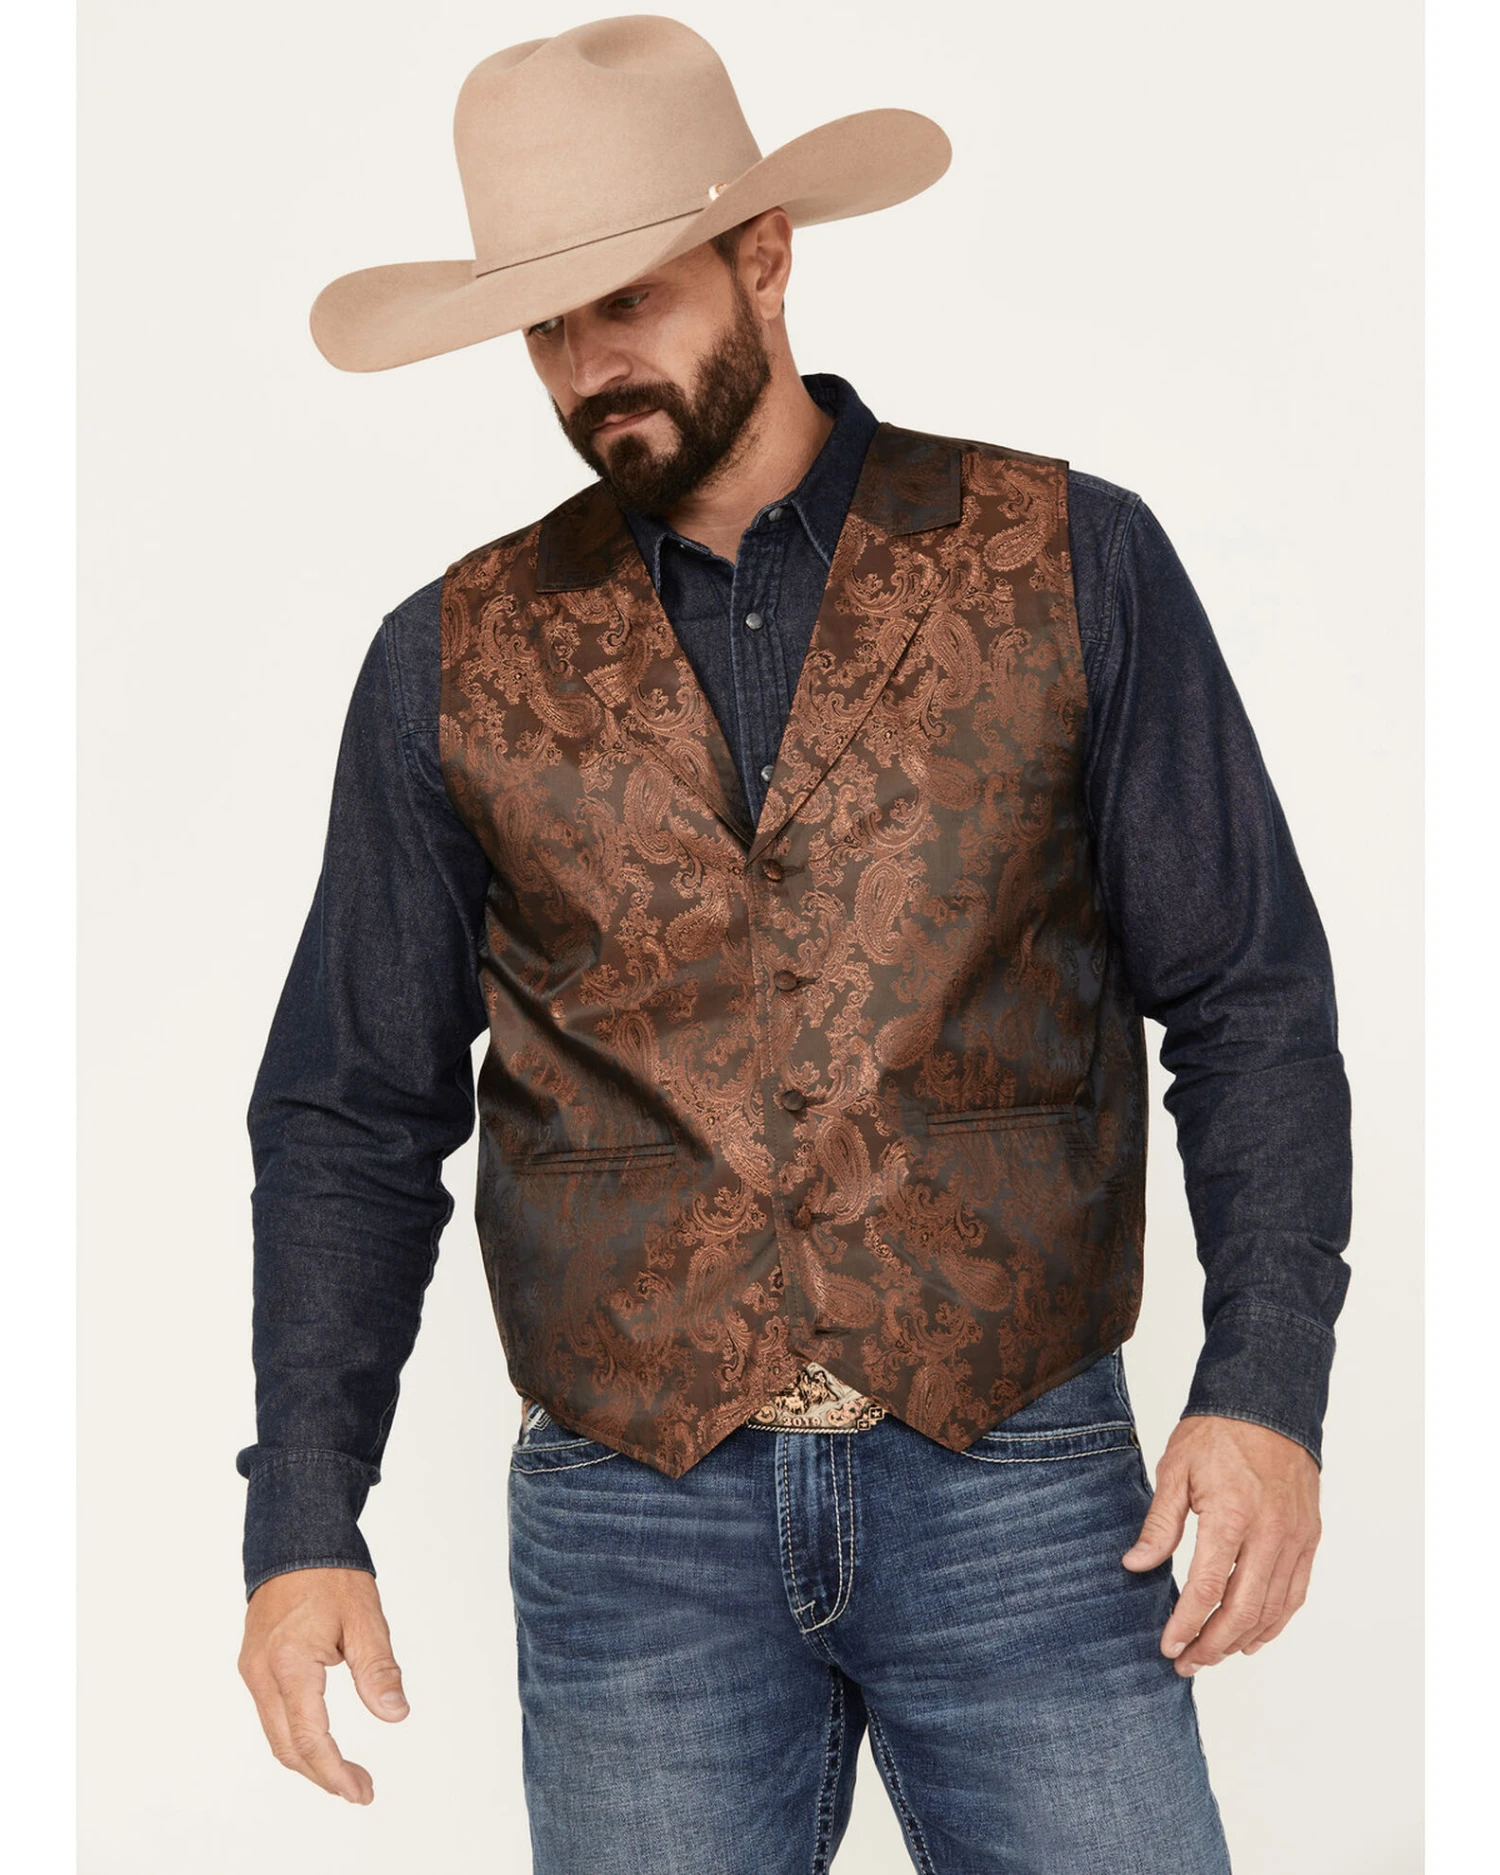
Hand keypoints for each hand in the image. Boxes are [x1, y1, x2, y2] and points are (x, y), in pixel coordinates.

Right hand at [238, 1566, 408, 1803]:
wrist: (295, 1536)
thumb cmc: (330, 1572)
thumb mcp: (366, 1619)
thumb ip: (378, 1670)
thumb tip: (395, 1714)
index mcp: (289, 1664)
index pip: (309, 1739)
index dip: (335, 1772)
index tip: (361, 1791)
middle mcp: (261, 1673)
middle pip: (286, 1746)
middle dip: (322, 1775)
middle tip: (359, 1789)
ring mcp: (253, 1668)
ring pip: (275, 1734)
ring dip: (308, 1759)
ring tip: (344, 1773)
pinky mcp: (254, 1662)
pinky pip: (271, 1713)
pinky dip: (294, 1735)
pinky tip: (319, 1740)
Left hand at [1121, 1414, 1321, 1674]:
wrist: (1268, 1403)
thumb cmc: (1217, 1434)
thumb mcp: (1174, 1470)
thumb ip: (1159, 1524)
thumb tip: (1136, 1566)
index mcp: (1231, 1515)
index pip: (1208, 1589)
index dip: (1186, 1624)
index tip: (1168, 1646)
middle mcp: (1270, 1533)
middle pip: (1243, 1610)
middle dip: (1212, 1644)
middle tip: (1187, 1662)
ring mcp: (1295, 1538)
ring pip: (1272, 1609)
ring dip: (1242, 1640)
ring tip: (1213, 1654)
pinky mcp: (1309, 1538)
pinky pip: (1295, 1593)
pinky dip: (1275, 1621)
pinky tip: (1252, 1636)